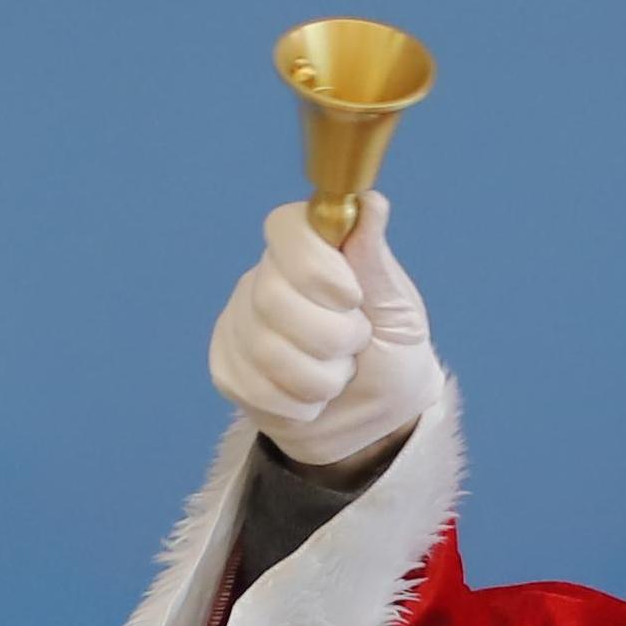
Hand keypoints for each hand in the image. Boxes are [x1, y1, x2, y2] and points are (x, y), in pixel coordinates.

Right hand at [204, 193, 443, 466]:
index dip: (315, 265)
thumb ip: (375, 262)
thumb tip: (370, 204)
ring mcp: (240, 322)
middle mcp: (266, 277)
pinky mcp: (227, 367)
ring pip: (266, 349)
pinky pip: (253, 386)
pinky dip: (298, 404)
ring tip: (339, 375)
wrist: (376, 421)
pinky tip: (313, 399)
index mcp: (310, 250)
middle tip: (356, 345)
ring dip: (321, 377)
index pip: (285, 227)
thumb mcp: (398, 311)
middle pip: (272, 295)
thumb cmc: (391, 355)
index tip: (352, 297)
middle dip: (330, 335)